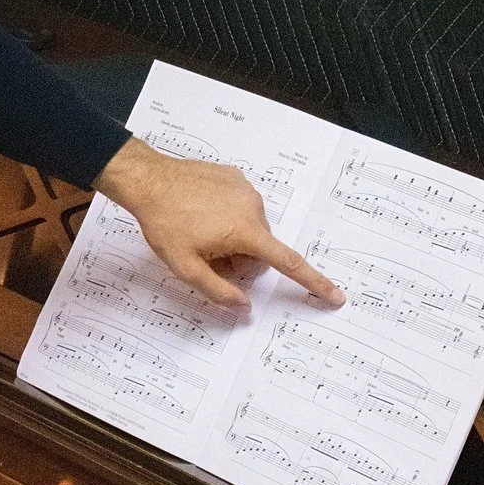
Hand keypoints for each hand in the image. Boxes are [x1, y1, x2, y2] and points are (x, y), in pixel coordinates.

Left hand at [94, 138, 343, 313]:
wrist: (148, 179)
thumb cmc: (164, 224)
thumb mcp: (185, 267)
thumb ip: (219, 291)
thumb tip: (246, 308)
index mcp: (246, 231)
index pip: (288, 263)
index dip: (313, 282)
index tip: (335, 295)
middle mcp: (253, 208)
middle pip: (261, 250)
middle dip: (240, 260)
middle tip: (207, 257)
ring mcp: (245, 189)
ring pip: (251, 228)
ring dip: (233, 238)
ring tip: (199, 231)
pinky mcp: (235, 176)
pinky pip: (240, 206)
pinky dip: (226, 216)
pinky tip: (200, 212)